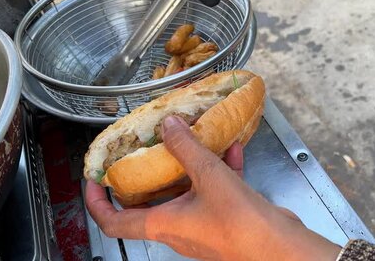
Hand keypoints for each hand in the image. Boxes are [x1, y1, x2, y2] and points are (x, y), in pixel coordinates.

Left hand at [85, 116, 340, 260]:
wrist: (280, 249)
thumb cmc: (239, 223)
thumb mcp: (208, 176)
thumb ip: (185, 148)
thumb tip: (167, 125)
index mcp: (161, 224)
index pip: (113, 222)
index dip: (96, 202)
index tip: (94, 180)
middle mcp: (176, 228)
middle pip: (148, 202)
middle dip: (145, 173)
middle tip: (143, 147)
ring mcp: (200, 225)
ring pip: (184, 191)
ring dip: (186, 164)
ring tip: (190, 138)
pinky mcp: (224, 220)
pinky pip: (213, 190)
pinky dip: (219, 169)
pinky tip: (231, 147)